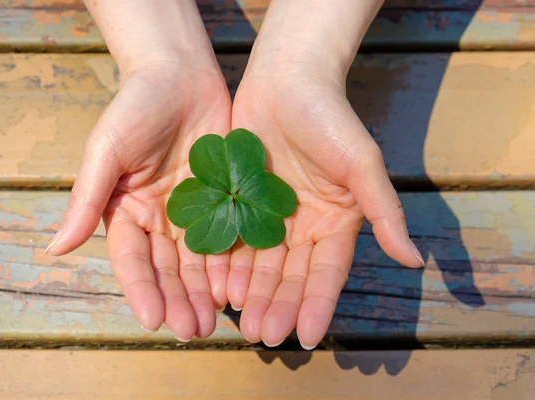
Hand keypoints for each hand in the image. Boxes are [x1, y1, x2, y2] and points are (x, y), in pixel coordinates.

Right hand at [47, 0, 232, 340]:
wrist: (180, 73)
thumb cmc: (135, 106)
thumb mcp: (106, 150)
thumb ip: (86, 198)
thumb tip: (55, 248)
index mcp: (126, 212)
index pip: (132, 260)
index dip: (141, 290)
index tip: (154, 320)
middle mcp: (159, 219)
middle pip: (168, 269)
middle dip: (179, 301)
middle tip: (194, 332)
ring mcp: (193, 212)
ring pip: (199, 261)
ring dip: (205, 293)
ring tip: (217, 321)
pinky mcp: (224, 200)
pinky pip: (228, 237)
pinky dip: (232, 263)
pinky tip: (240, 286)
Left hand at [227, 0, 423, 349]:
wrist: (286, 79)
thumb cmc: (330, 117)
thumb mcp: (361, 163)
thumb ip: (384, 211)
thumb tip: (413, 259)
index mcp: (336, 222)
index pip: (327, 273)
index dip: (319, 305)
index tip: (308, 337)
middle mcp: (303, 225)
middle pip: (291, 276)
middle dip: (279, 306)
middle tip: (263, 339)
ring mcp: (270, 216)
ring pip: (260, 264)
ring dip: (251, 293)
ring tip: (239, 321)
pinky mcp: (240, 202)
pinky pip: (232, 238)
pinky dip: (228, 263)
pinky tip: (218, 286)